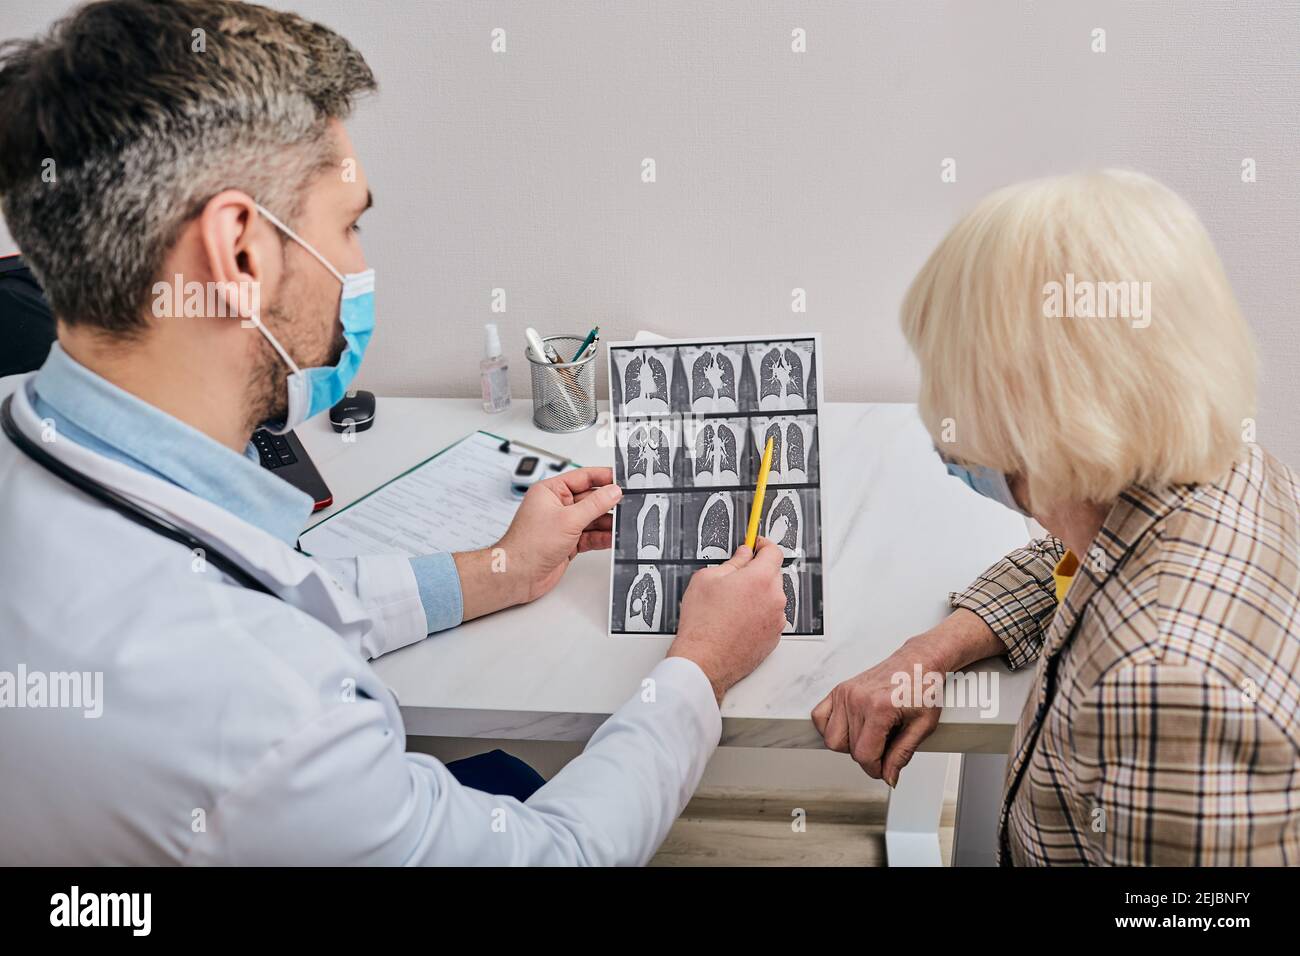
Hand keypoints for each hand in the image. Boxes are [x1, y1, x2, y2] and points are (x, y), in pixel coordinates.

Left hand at [455, 466, 620, 618]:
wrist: (518, 576)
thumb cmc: (529, 545)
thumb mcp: (569, 519)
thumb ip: (595, 504)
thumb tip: (613, 491)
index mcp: (550, 491)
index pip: (583, 477)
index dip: (603, 477)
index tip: (622, 479)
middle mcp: (556, 506)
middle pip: (590, 499)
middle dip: (608, 503)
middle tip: (629, 503)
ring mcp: (562, 525)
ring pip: (592, 519)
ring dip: (607, 522)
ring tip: (624, 523)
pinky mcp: (568, 542)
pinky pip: (590, 535)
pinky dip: (602, 537)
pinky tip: (613, 538)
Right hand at [667, 537, 787, 704]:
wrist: (704, 661)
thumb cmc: (703, 624)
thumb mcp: (707, 579)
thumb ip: (731, 562)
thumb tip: (743, 555)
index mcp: (760, 579)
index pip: (773, 551)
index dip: (763, 545)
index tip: (755, 545)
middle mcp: (775, 599)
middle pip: (773, 574)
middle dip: (757, 572)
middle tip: (734, 578)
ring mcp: (776, 620)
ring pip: (771, 597)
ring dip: (758, 595)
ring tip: (731, 605)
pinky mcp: (774, 638)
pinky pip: (769, 617)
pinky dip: (758, 614)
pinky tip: (736, 620)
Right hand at [811, 608, 999, 785]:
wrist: (919, 661)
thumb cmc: (923, 688)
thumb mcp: (923, 726)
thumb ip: (902, 755)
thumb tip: (888, 776)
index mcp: (879, 708)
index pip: (864, 755)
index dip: (876, 769)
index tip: (885, 768)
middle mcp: (857, 699)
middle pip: (849, 749)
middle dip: (867, 757)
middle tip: (884, 748)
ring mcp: (845, 693)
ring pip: (832, 738)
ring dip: (849, 744)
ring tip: (869, 736)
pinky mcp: (839, 689)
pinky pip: (819, 717)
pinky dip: (829, 728)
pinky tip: (849, 728)